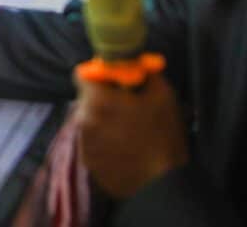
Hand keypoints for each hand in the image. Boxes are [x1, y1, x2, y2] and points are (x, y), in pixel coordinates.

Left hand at [74, 72, 188, 199]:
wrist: (162, 183)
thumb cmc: (164, 134)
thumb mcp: (161, 95)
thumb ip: (142, 73)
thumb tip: (135, 63)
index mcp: (97, 99)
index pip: (82, 75)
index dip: (98, 74)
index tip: (113, 80)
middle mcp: (83, 118)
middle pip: (86, 97)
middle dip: (102, 97)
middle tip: (126, 106)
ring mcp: (83, 140)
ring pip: (88, 118)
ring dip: (102, 118)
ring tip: (127, 129)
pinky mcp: (87, 159)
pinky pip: (91, 139)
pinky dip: (103, 138)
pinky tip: (123, 146)